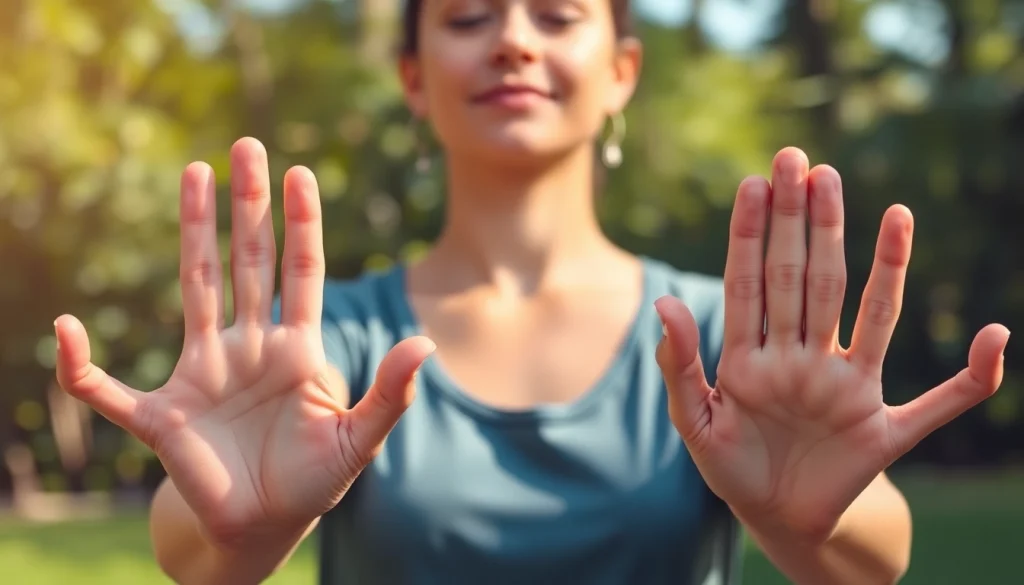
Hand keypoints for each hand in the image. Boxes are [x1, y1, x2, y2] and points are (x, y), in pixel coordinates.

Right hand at [54, 138, 434, 548]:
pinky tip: (66, 332)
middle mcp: (248, 347)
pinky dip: (83, 367)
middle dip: (249, 207)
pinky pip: (108, 390)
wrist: (262, 528)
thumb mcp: (358, 440)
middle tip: (248, 145)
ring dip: (193, 232)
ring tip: (196, 174)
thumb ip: (390, 395)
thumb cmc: (311, 482)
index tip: (299, 173)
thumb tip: (426, 344)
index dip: (301, 225)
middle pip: (247, 262)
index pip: (300, 272)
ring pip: (194, 288)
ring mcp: (203, 374)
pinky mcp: (162, 417)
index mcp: (296, 350)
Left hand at [655, 147, 1008, 540]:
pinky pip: (939, 403)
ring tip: (885, 208)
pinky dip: (972, 379)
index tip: (752, 183)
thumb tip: (664, 304)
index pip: (751, 283)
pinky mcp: (883, 429)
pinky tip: (997, 338)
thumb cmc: (730, 465)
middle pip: (803, 279)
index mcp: (751, 357)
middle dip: (802, 223)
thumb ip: (678, 365)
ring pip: (861, 312)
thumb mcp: (693, 422)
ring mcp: (844, 387)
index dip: (750, 234)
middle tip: (802, 162)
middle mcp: (801, 358)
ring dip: (873, 260)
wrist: (775, 519)